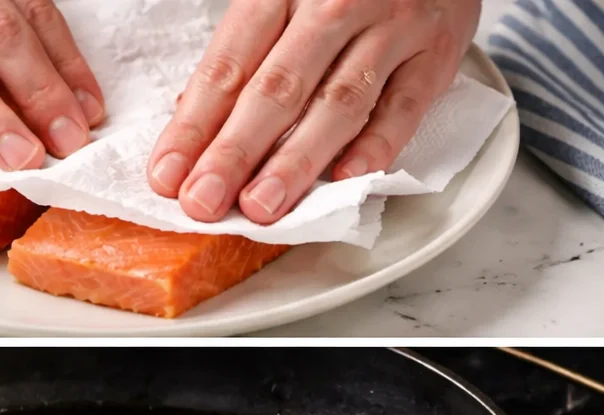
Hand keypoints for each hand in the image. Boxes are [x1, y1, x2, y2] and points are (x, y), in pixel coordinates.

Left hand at [147, 0, 477, 223]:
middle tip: (203, 202)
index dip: (196, 124)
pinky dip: (376, 146)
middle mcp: (337, 1)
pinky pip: (404, 106)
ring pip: (338, 101)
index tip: (168, 175)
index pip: (231, 61)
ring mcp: (391, 27)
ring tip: (261, 206)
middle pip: (278, 86)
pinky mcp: (435, 53)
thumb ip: (244, 55)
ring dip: (296, 160)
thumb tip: (193, 121)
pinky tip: (345, 180)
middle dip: (235, 151)